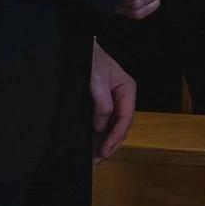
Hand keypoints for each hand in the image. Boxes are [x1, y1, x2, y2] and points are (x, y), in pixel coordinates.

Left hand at [90, 41, 137, 162]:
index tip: (103, 152)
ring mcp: (112, 100)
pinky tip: (90, 144)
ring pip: (112, 127)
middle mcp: (122, 97)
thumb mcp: (96, 79)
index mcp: (127, 90)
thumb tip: (100, 127)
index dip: (115, 138)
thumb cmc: (91, 57)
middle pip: (121, 127)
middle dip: (110, 144)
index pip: (125, 119)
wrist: (77, 45)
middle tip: (97, 160)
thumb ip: (102, 104)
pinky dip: (97, 135)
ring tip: (93, 158)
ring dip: (104, 142)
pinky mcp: (101, 102)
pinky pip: (103, 122)